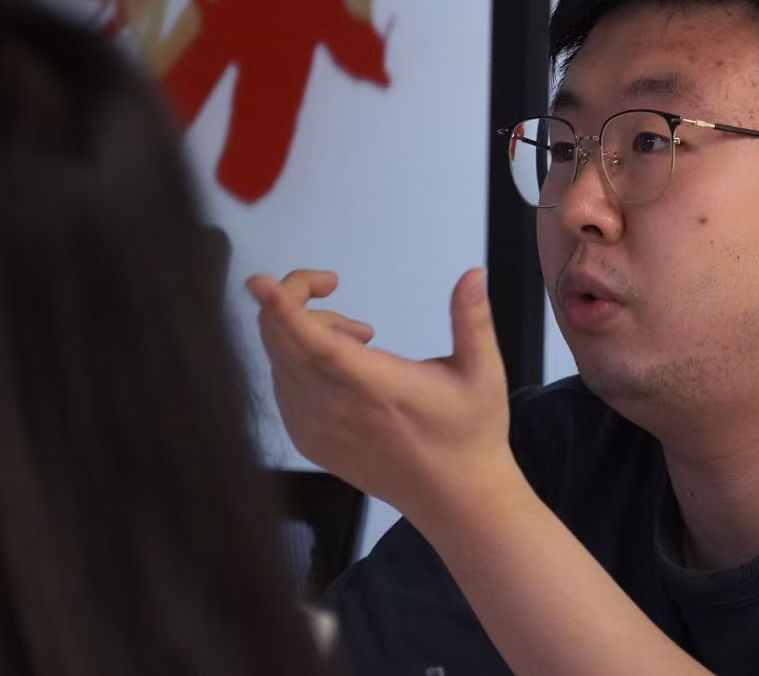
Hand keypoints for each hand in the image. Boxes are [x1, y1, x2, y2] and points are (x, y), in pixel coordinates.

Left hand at [246, 268, 515, 533]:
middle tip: (331, 285)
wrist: (453, 497)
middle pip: (281, 342)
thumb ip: (473, 319)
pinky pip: (281, 384)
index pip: (315, 344)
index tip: (261, 281)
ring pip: (278, 359)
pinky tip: (340, 365)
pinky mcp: (307, 440)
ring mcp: (315, 428)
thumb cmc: (468, 434)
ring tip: (357, 336)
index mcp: (376, 388)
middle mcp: (335, 410)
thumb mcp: (482, 373)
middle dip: (295, 297)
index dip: (283, 310)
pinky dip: (296, 359)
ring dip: (302, 330)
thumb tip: (474, 273)